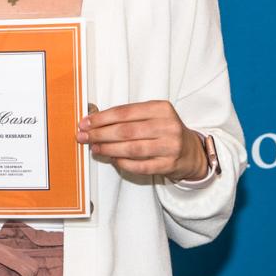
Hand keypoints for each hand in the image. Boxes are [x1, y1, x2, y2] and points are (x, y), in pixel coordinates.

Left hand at [77, 100, 206, 179]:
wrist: (191, 151)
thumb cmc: (165, 131)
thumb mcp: (152, 116)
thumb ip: (128, 116)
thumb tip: (94, 121)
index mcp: (161, 109)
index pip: (125, 112)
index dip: (101, 118)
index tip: (86, 122)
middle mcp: (168, 126)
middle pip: (126, 131)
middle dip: (100, 134)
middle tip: (84, 136)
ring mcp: (170, 146)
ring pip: (131, 149)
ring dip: (108, 149)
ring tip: (95, 148)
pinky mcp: (169, 164)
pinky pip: (140, 166)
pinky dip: (123, 163)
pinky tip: (112, 159)